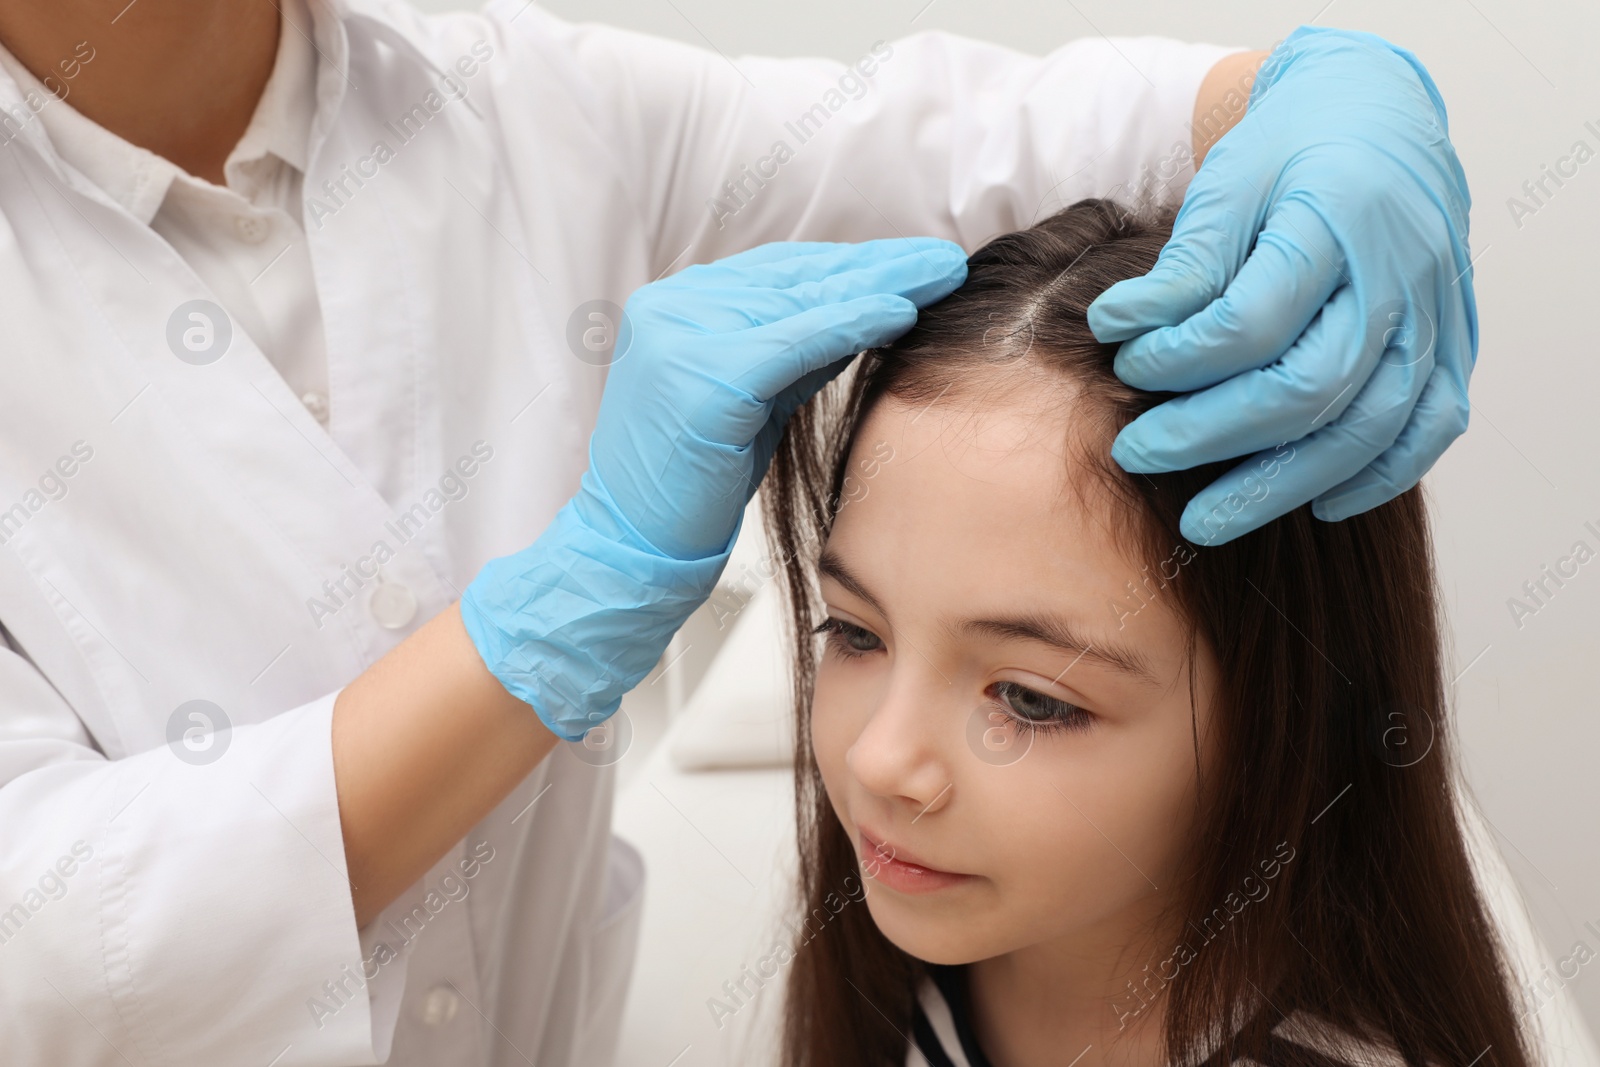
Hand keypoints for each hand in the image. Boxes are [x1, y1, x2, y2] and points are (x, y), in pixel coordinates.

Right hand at [461, 239, 967, 738]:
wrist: (631, 546)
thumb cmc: (691, 484)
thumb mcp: (749, 399)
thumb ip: (793, 350)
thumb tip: (867, 309)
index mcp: (676, 306)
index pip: (781, 272)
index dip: (852, 265)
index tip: (912, 262)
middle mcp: (673, 306)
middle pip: (796, 277)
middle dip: (876, 267)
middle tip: (941, 260)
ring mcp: (683, 336)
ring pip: (803, 300)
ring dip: (879, 284)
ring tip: (938, 274)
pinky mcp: (707, 376)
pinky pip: (798, 341)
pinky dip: (853, 322)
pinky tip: (900, 310)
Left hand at [1087, 26, 1475, 544]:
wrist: (1380, 113)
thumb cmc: (1292, 148)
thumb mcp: (1229, 179)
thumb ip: (1186, 262)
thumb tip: (1120, 328)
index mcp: (1338, 220)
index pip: (1254, 320)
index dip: (1180, 356)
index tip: (1124, 362)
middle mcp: (1399, 275)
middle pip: (1309, 388)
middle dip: (1211, 435)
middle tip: (1137, 452)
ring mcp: (1435, 314)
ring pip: (1369, 426)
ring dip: (1280, 484)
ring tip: (1204, 521)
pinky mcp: (1452, 342)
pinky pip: (1430, 427)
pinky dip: (1376, 476)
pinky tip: (1316, 505)